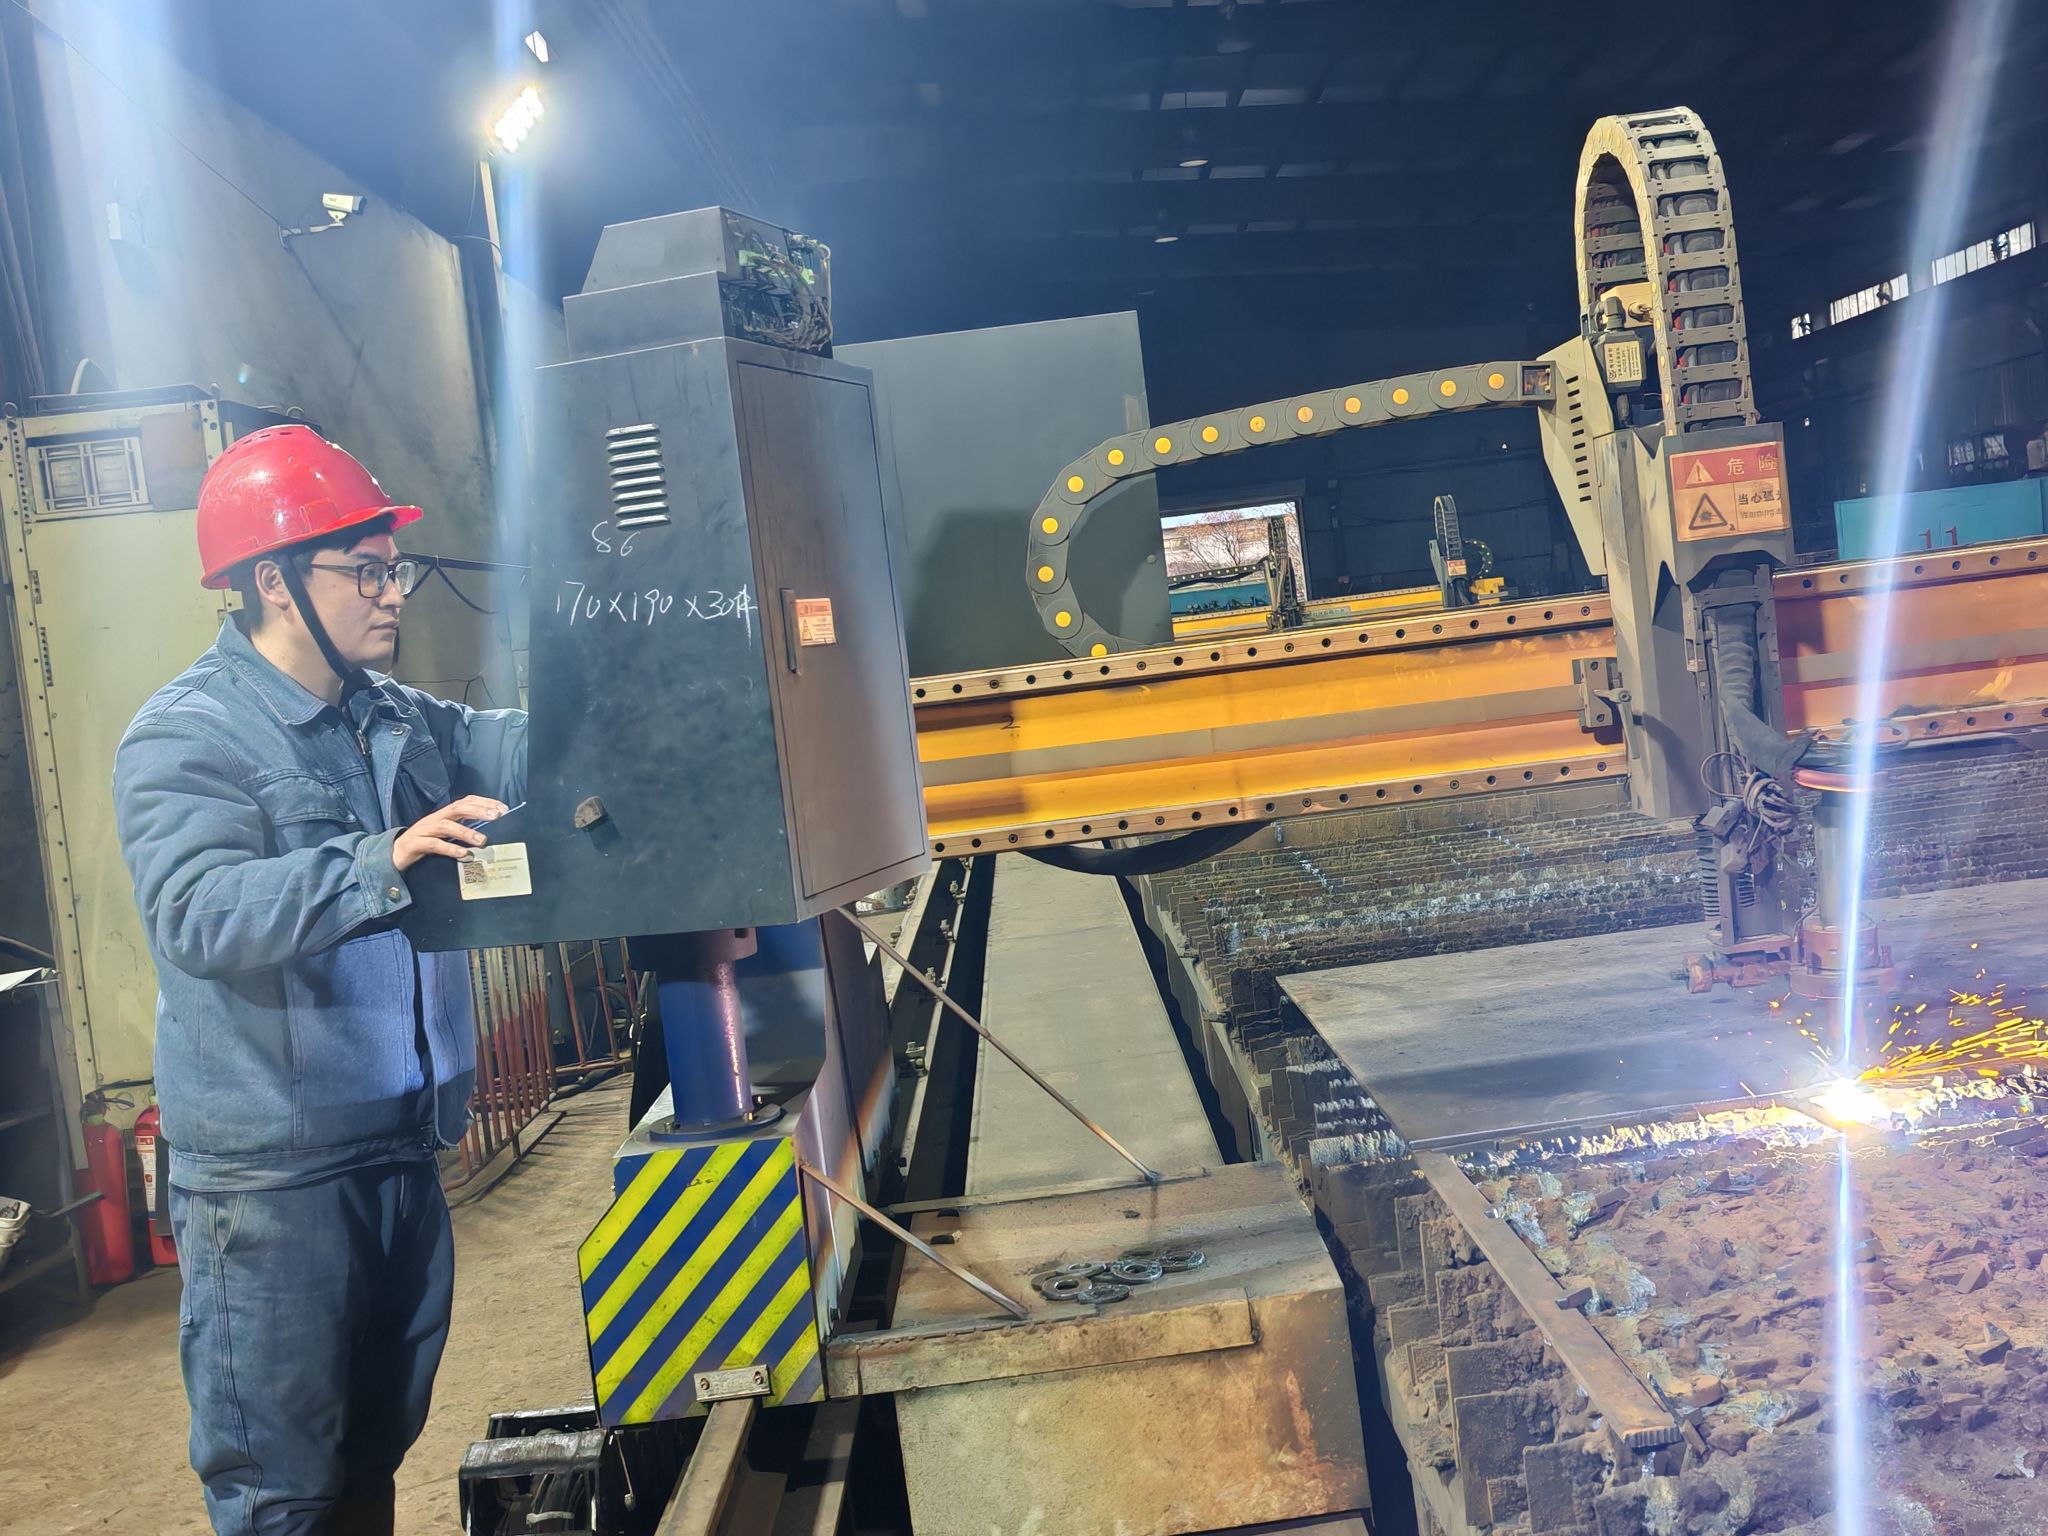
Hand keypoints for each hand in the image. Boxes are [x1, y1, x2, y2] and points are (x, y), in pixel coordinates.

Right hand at [392, 796, 509, 871]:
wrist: (393, 856)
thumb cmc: (424, 845)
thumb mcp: (445, 836)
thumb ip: (462, 832)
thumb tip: (487, 834)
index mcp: (443, 815)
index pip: (465, 802)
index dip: (484, 803)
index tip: (503, 809)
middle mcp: (434, 819)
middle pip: (457, 808)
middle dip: (478, 810)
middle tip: (497, 817)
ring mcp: (423, 830)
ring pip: (446, 826)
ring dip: (466, 832)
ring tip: (482, 840)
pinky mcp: (414, 844)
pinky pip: (433, 844)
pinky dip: (449, 848)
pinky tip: (463, 854)